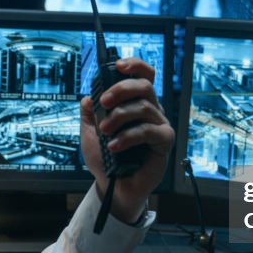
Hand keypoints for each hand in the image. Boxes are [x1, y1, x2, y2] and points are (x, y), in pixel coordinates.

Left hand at [79, 57, 174, 223]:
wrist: (112, 187)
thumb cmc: (105, 160)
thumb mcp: (89, 134)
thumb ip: (89, 115)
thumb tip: (88, 97)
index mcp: (135, 103)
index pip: (143, 76)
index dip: (134, 66)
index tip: (118, 65)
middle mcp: (151, 111)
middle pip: (144, 86)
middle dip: (121, 89)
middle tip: (103, 102)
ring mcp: (159, 125)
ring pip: (143, 107)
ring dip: (119, 116)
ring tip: (104, 131)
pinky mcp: (164, 142)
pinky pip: (148, 131)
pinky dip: (128, 136)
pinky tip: (114, 146)